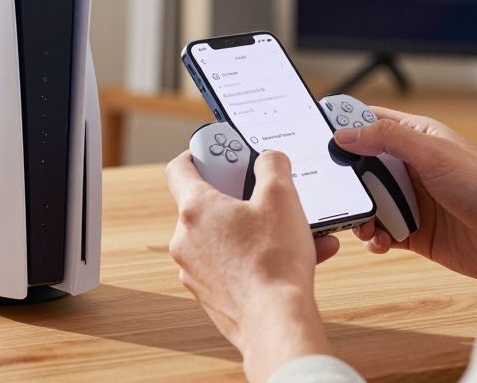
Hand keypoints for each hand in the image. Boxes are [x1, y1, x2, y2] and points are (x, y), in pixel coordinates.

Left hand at [166, 149, 340, 382]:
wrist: (276, 323)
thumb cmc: (274, 262)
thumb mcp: (282, 197)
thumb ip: (272, 166)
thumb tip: (268, 159)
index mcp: (194, 209)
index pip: (179, 168)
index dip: (197, 154)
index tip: (216, 153)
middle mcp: (185, 240)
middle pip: (207, 205)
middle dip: (240, 197)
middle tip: (265, 195)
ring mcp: (194, 271)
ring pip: (225, 238)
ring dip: (257, 230)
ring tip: (296, 231)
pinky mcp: (210, 294)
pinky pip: (232, 265)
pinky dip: (257, 258)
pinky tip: (296, 258)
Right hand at [337, 107, 476, 287]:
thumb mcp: (432, 154)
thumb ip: (385, 138)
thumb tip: (343, 133)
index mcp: (417, 138)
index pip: (370, 122)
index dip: (343, 125)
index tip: (315, 135)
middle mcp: (412, 167)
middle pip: (361, 167)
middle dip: (346, 180)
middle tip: (337, 191)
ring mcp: (413, 201)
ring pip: (367, 202)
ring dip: (360, 214)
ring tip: (366, 225)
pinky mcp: (415, 233)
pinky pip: (380, 232)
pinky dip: (374, 238)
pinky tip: (382, 242)